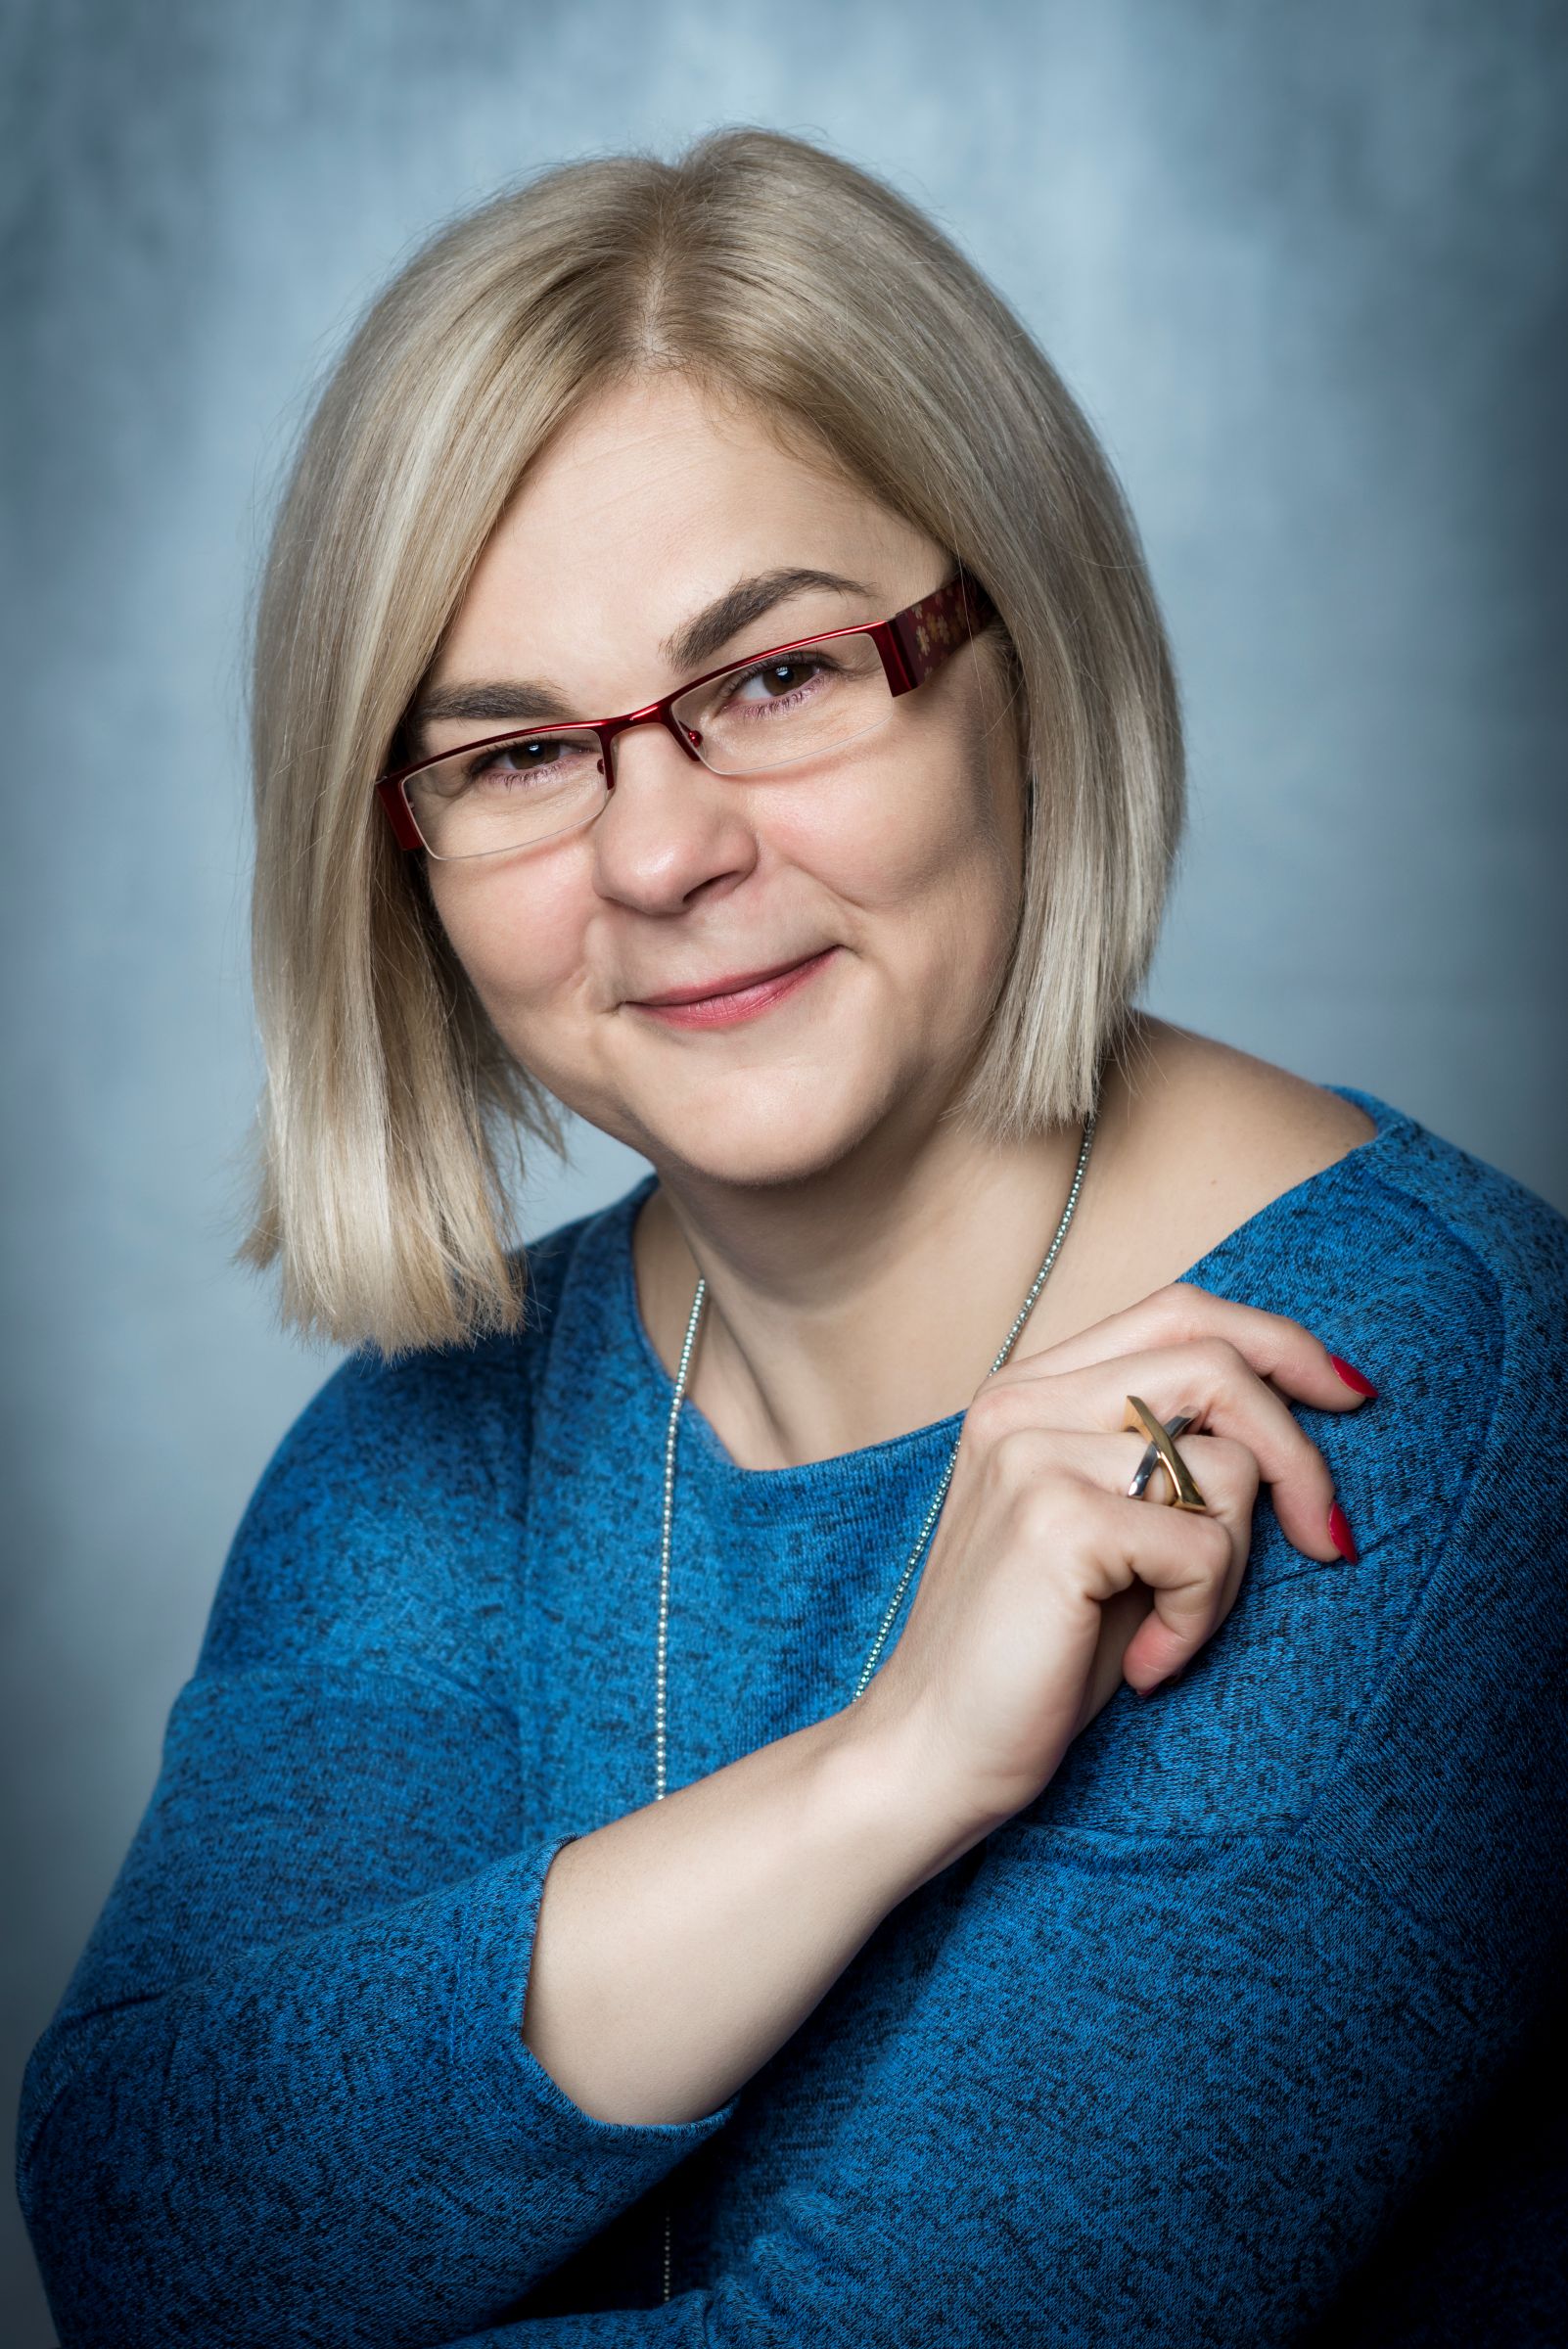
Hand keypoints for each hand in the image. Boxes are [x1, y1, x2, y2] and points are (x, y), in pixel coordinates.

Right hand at [849, 1282, 1375, 1831]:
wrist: (932, 1751)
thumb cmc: (1036, 1652)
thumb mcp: (1108, 1528)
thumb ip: (1164, 1453)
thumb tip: (1296, 1407)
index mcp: (1027, 1388)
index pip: (1179, 1311)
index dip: (1279, 1342)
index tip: (1349, 1394)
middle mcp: (1021, 1401)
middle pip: (1217, 1365)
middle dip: (1299, 1455)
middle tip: (1330, 1541)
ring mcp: (1031, 1452)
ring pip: (1226, 1468)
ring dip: (1230, 1571)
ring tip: (1173, 1630)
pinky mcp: (1056, 1519)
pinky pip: (1205, 1549)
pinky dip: (1200, 1620)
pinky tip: (1148, 1663)